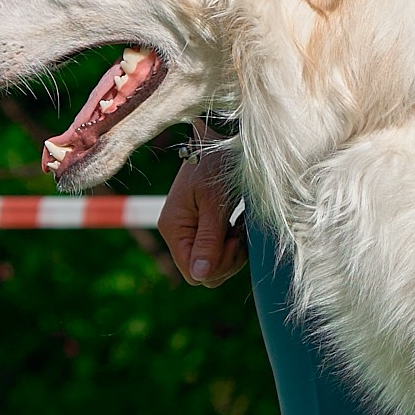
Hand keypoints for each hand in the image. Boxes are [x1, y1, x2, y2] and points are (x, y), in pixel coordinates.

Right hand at [159, 143, 246, 287]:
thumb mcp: (215, 203)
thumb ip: (208, 240)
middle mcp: (179, 233)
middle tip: (239, 233)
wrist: (219, 137)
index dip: (217, 266)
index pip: (193, 273)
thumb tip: (200, 276)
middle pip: (205, 273)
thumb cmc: (217, 165)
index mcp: (174, 228)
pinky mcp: (203, 226)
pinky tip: (240, 224)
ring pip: (215, 264)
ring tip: (241, 225)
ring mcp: (191, 230)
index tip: (234, 241)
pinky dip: (234, 242)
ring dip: (234, 251)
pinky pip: (219, 250)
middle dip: (227, 260)